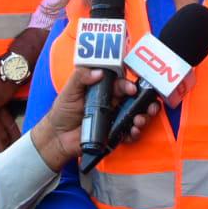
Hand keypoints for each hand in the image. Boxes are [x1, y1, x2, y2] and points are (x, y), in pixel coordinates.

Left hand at [32, 68, 157, 170]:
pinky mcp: (113, 135)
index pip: (121, 84)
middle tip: (149, 106)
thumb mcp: (69, 91)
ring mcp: (114, 119)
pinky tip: (133, 132)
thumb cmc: (63, 110)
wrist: (57, 136)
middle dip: (145, 101)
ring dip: (143, 117)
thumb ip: (80, 77)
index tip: (132, 89)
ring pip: (135, 116)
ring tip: (139, 121)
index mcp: (104, 90)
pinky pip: (128, 133)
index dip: (129, 86)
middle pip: (134, 100)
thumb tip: (98, 72)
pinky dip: (134, 133)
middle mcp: (112, 103)